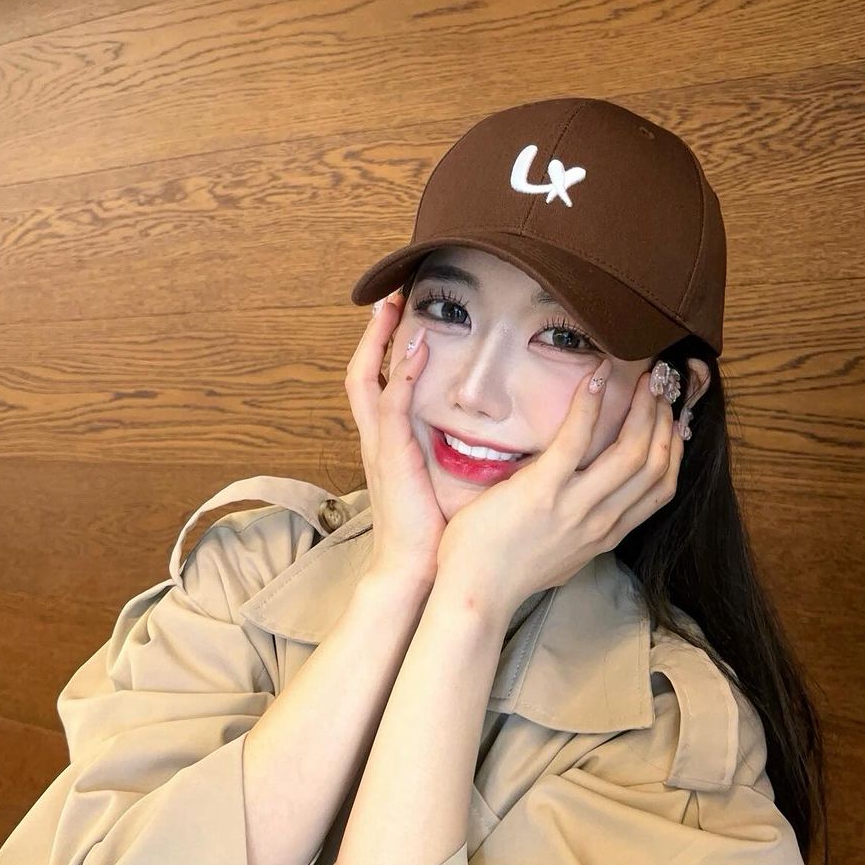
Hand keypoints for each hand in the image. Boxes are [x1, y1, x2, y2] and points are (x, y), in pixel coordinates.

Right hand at [345, 290, 443, 587]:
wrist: (418, 570)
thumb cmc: (437, 531)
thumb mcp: (448, 479)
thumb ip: (463, 449)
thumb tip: (503, 428)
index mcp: (390, 443)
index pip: (379, 382)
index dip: (385, 348)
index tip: (400, 314)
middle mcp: (378, 439)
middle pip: (361, 371)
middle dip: (372, 332)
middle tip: (388, 293)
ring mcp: (381, 447)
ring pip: (366, 380)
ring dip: (378, 341)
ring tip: (392, 306)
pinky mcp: (392, 458)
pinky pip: (392, 407)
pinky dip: (402, 374)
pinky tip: (417, 348)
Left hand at [435, 358, 685, 611]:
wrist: (475, 593)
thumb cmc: (506, 572)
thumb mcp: (561, 558)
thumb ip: (580, 533)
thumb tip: (584, 508)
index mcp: (606, 534)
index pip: (660, 489)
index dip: (673, 449)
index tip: (672, 420)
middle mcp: (601, 521)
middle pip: (653, 464)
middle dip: (663, 420)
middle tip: (661, 386)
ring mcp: (575, 506)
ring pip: (631, 452)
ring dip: (642, 408)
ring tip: (644, 377)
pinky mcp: (542, 489)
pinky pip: (576, 439)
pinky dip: (590, 405)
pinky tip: (596, 378)